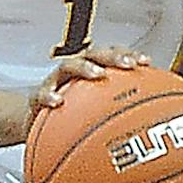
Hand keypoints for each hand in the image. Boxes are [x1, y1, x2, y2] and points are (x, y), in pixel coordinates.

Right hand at [28, 47, 148, 121]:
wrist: (35, 122)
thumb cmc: (70, 113)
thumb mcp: (94, 113)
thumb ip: (118, 113)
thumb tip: (147, 127)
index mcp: (91, 69)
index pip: (112, 55)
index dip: (129, 55)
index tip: (146, 63)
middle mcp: (75, 70)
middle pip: (95, 54)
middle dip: (113, 57)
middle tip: (129, 65)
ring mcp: (56, 80)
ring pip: (69, 65)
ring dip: (85, 67)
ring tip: (98, 74)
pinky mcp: (38, 95)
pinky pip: (42, 93)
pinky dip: (49, 95)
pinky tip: (58, 102)